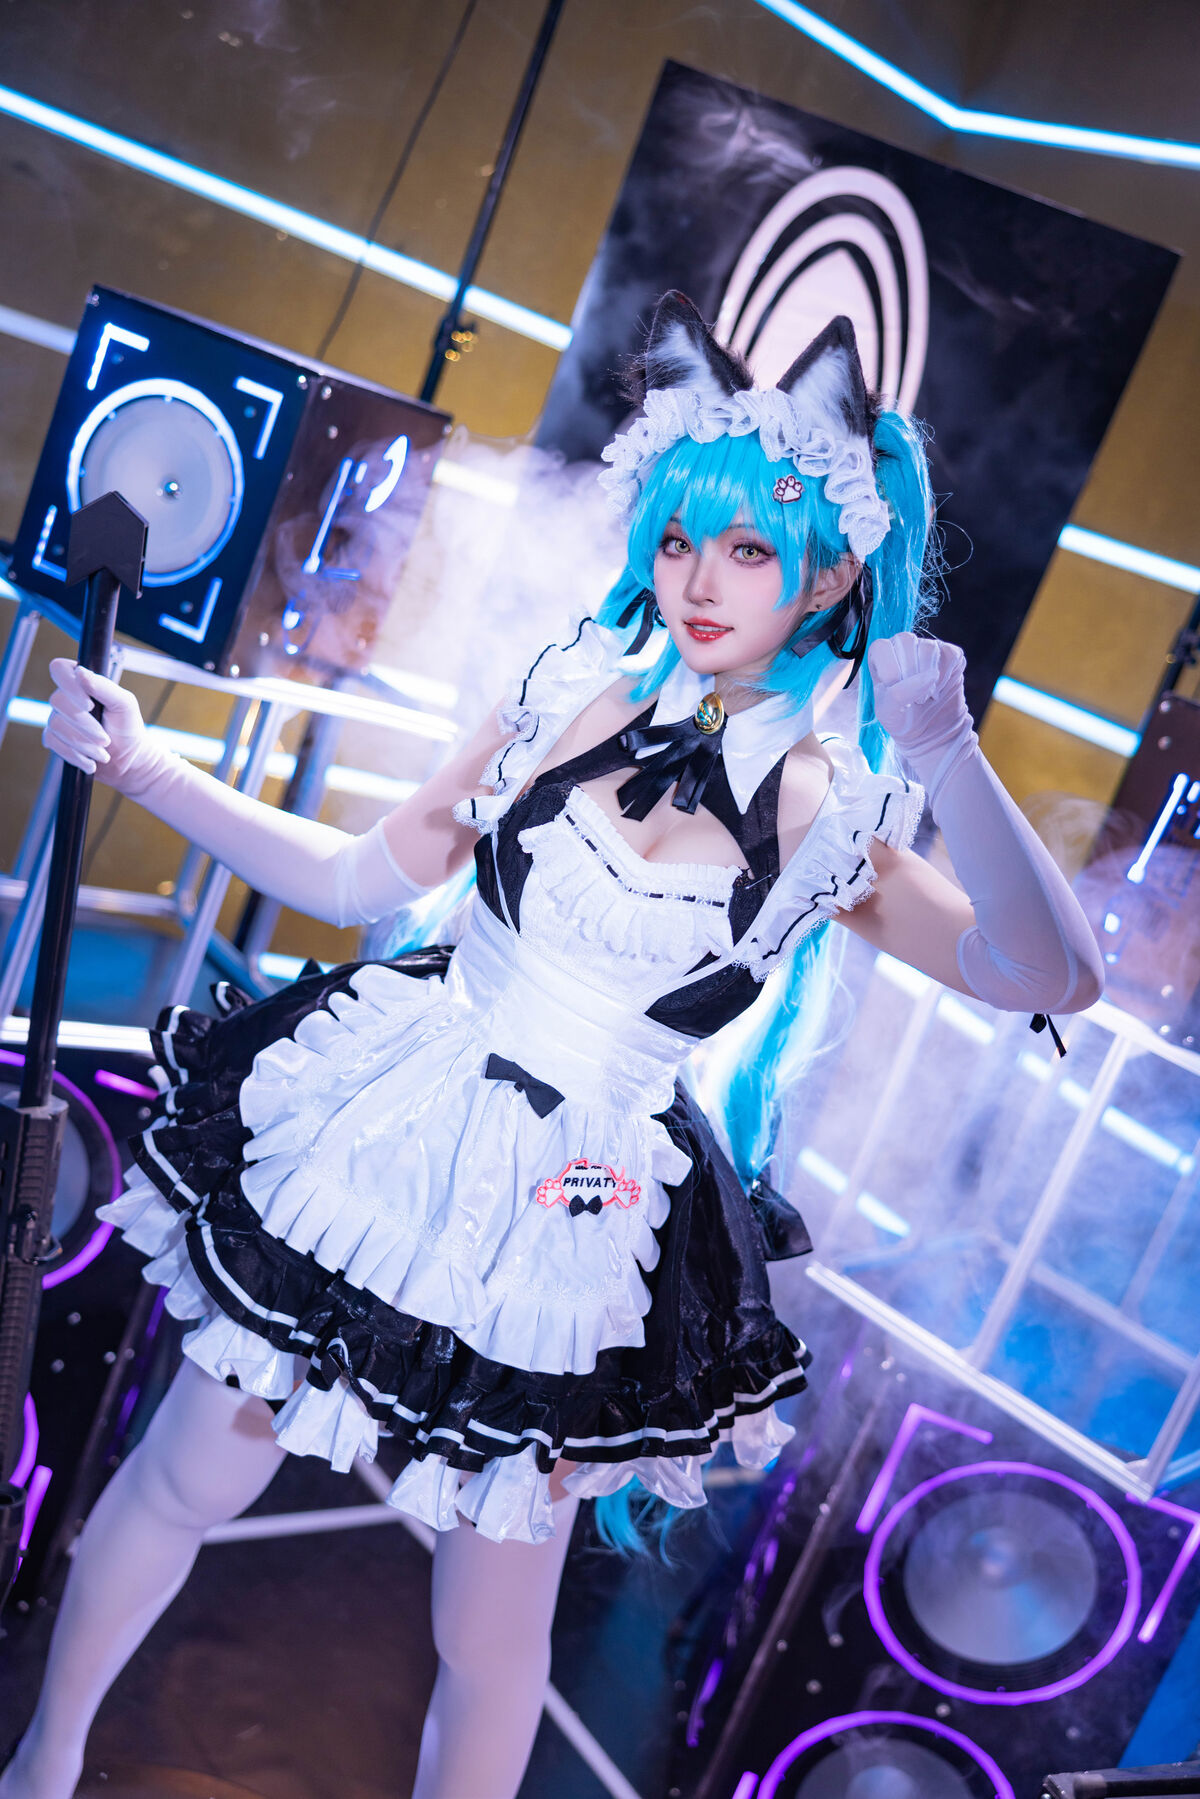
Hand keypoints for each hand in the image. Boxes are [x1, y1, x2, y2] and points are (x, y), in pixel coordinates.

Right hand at [42, 660, 163, 792]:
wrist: (128, 760)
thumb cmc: (128, 728)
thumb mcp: (124, 704)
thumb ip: (104, 687)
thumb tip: (80, 672)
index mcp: (83, 683)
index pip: (60, 669)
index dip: (70, 686)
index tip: (90, 705)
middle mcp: (66, 698)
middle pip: (58, 702)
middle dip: (85, 725)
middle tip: (106, 739)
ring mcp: (58, 718)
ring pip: (56, 726)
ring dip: (84, 744)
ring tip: (103, 753)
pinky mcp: (55, 739)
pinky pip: (54, 744)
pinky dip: (76, 756)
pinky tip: (91, 762)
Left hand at [866, 632, 975, 800]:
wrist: (929, 731)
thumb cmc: (901, 718)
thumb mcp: (888, 711)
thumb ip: (899, 693)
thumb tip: (931, 676)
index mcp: (880, 657)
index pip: (881, 648)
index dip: (889, 671)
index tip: (894, 691)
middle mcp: (902, 647)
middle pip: (905, 640)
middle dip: (909, 673)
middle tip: (912, 696)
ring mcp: (927, 648)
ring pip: (928, 647)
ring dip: (928, 678)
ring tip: (925, 696)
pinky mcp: (949, 654)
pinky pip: (949, 655)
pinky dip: (946, 677)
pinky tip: (939, 689)